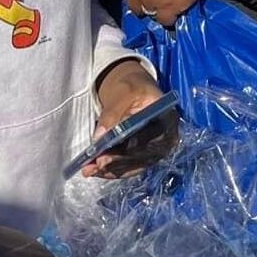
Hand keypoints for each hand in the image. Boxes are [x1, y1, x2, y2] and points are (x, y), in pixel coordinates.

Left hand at [84, 61, 175, 179]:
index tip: (116, 152)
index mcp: (167, 120)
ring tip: (90, 169)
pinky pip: (126, 167)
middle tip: (98, 163)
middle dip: (119, 162)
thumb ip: (112, 113)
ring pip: (133, 166)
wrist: (132, 89)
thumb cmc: (133, 87)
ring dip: (111, 170)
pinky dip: (110, 170)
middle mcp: (164, 140)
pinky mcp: (141, 157)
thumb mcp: (124, 91)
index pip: (153, 139)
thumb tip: (99, 137)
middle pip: (143, 157)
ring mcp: (153, 150)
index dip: (134, 148)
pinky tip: (94, 169)